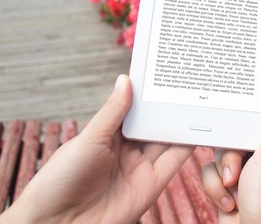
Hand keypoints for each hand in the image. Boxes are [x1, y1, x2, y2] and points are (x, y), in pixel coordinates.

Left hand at [0, 74, 193, 223]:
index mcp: (107, 136)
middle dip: (169, 107)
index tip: (164, 75)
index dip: (147, 94)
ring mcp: (139, 168)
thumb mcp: (89, 139)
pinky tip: (199, 129)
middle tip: (189, 85)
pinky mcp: (151, 186)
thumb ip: (113, 112)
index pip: (133, 110)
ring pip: (166, 140)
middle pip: (153, 124)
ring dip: (182, 123)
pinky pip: (174, 162)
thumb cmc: (60, 180)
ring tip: (199, 101)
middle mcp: (125, 151)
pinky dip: (187, 146)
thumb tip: (125, 79)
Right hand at [201, 90, 260, 223]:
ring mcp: (245, 173)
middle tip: (236, 173)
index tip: (232, 112)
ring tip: (234, 192)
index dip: (245, 118)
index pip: (259, 119)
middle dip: (229, 157)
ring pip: (218, 155)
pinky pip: (210, 174)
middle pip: (233, 137)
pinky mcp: (228, 187)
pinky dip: (215, 190)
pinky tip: (229, 204)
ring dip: (221, 177)